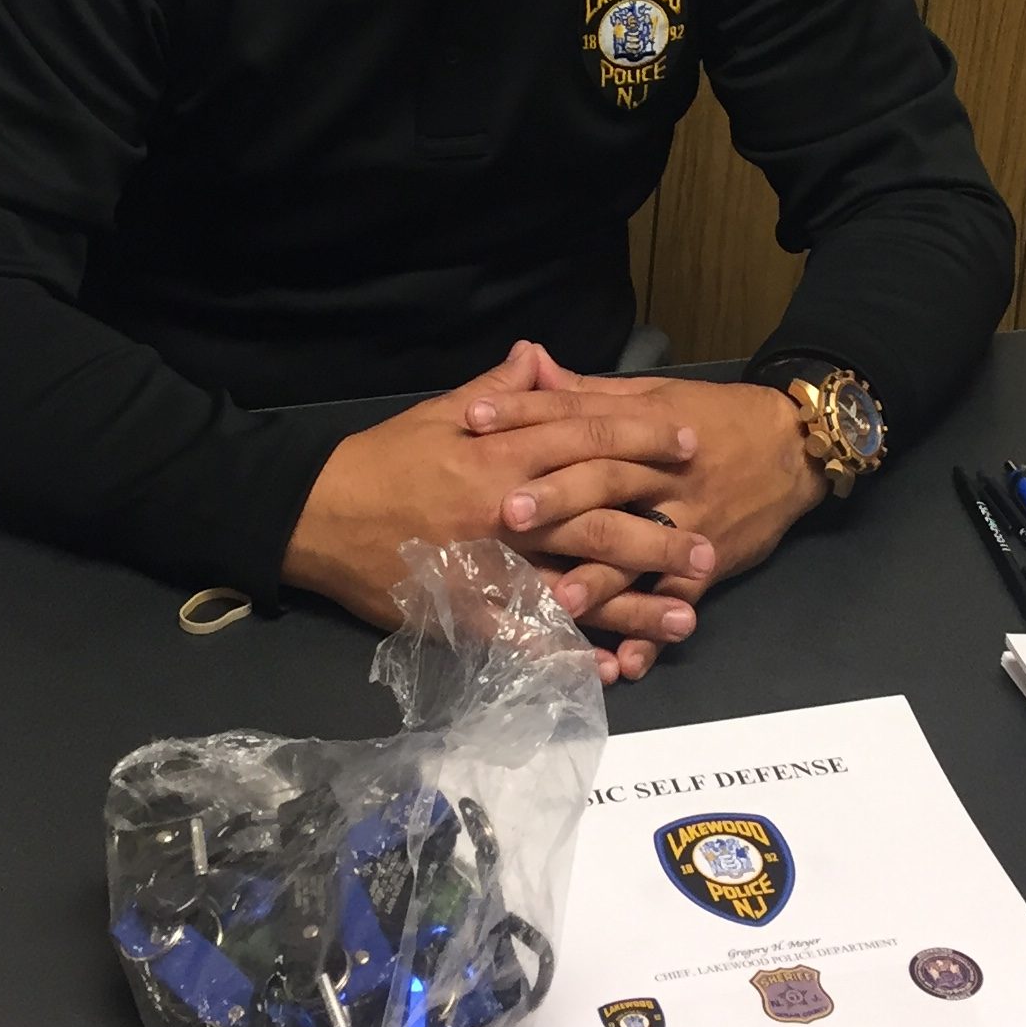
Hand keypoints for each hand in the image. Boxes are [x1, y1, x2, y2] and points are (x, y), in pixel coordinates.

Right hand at [280, 342, 717, 683]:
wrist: (317, 514)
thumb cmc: (383, 458)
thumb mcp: (440, 410)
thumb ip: (500, 390)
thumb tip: (540, 357)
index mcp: (503, 452)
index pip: (588, 439)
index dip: (642, 440)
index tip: (690, 446)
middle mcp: (506, 508)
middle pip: (597, 519)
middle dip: (658, 535)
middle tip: (708, 550)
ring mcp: (488, 565)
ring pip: (574, 586)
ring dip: (633, 606)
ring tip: (685, 619)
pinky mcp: (465, 611)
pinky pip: (527, 638)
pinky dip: (570, 655)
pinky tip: (611, 669)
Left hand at [462, 352, 829, 652]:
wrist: (796, 448)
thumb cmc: (717, 415)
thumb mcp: (655, 393)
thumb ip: (590, 393)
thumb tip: (532, 369)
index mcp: (643, 422)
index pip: (577, 416)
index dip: (526, 415)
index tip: (474, 422)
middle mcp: (664, 472)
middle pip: (605, 480)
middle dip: (557, 497)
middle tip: (508, 513)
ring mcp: (688, 520)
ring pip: (639, 550)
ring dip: (600, 577)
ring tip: (559, 598)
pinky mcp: (709, 563)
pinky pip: (678, 600)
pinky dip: (654, 633)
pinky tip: (625, 662)